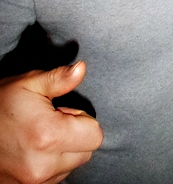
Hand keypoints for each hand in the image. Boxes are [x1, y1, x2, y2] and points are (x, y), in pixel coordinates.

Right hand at [0, 61, 102, 183]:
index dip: (83, 120)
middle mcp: (42, 165)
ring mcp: (34, 182)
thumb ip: (59, 78)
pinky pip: (57, 176)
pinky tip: (35, 149)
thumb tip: (82, 69)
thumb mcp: (28, 84)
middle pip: (87, 151)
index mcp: (48, 136)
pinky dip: (53, 162)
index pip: (95, 136)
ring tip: (41, 135)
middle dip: (77, 135)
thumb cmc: (0, 105)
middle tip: (52, 121)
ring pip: (73, 164)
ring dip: (65, 150)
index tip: (63, 112)